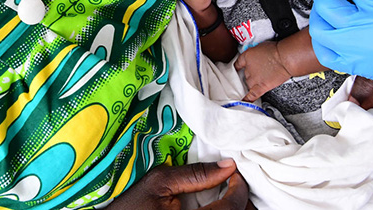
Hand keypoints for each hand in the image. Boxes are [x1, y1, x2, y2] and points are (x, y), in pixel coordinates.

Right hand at [108, 160, 249, 209]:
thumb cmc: (131, 206)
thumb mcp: (160, 182)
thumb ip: (194, 174)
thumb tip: (227, 166)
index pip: (233, 207)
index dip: (239, 187)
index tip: (233, 173)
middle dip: (242, 200)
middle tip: (233, 184)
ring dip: (236, 209)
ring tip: (228, 196)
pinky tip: (217, 208)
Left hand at [235, 41, 290, 101]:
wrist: (284, 58)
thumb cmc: (276, 50)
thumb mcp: (261, 47)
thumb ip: (256, 54)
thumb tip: (258, 58)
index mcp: (246, 57)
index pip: (238, 63)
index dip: (238, 67)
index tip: (237, 69)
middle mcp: (247, 69)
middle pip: (244, 74)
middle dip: (249, 74)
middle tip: (256, 73)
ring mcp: (253, 79)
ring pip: (247, 84)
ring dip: (251, 83)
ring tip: (258, 81)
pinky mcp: (261, 87)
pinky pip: (252, 95)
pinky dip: (247, 100)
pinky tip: (244, 103)